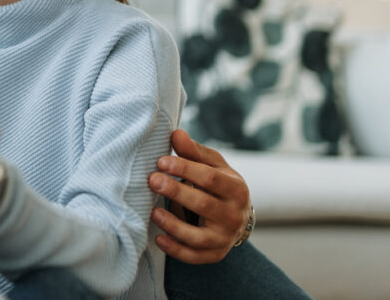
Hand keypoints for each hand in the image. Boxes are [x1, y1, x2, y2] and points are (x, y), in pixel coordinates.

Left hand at [148, 129, 251, 263]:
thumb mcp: (213, 165)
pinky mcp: (214, 254)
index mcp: (236, 188)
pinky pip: (194, 256)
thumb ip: (193, 151)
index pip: (210, 178)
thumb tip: (175, 133)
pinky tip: (158, 238)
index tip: (161, 161)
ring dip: (174, 225)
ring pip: (199, 236)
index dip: (185, 168)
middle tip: (152, 180)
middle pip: (203, 204)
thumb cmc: (218, 184)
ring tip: (152, 212)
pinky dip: (176, 250)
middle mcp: (234, 215)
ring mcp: (225, 237)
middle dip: (176, 191)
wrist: (237, 216)